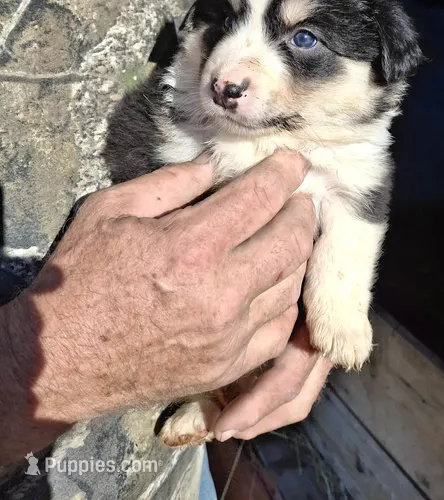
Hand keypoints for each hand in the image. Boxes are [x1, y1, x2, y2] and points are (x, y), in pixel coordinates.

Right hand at [0, 151, 314, 464]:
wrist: (58, 361)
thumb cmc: (79, 279)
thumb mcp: (110, 210)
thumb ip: (169, 183)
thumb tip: (213, 167)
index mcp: (190, 246)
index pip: (260, 198)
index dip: (285, 173)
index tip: (294, 161)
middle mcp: (220, 292)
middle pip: (292, 241)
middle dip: (302, 211)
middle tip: (296, 198)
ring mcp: (228, 336)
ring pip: (291, 284)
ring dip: (296, 254)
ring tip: (285, 236)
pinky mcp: (227, 367)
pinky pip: (279, 329)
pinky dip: (283, 300)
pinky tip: (272, 283)